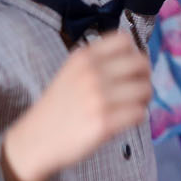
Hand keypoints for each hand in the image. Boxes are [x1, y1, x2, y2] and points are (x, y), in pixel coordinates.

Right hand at [0, 32, 151, 180]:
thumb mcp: (71, 73)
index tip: (131, 69)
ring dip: (143, 99)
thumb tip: (138, 60)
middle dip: (145, 77)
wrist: (36, 139)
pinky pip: (139, 113)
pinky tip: (125, 120)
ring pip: (145, 89)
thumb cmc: (60, 107)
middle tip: (137, 90)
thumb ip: (99, 63)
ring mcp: (99, 97)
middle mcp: (91, 73)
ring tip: (130, 107)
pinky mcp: (105, 122)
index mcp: (83, 57)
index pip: (125, 40)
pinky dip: (137, 117)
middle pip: (141, 64)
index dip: (135, 54)